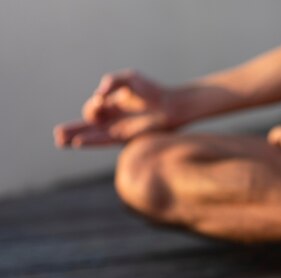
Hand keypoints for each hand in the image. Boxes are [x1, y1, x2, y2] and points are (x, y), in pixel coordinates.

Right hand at [54, 70, 174, 147]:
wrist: (169, 105)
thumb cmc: (151, 90)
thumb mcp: (128, 79)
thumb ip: (112, 82)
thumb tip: (99, 94)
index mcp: (111, 105)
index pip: (93, 109)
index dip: (93, 107)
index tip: (101, 101)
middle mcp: (112, 119)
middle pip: (87, 126)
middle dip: (72, 129)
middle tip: (57, 134)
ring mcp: (117, 129)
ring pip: (91, 135)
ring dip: (76, 137)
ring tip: (59, 141)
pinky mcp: (124, 137)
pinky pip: (103, 141)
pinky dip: (90, 141)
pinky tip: (77, 142)